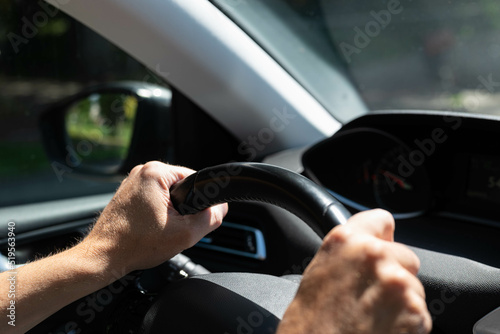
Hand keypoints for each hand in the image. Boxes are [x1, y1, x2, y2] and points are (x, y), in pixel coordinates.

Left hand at [78, 161, 227, 272]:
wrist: (104, 257)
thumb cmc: (135, 244)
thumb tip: (221, 208)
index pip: (194, 178)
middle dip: (184, 208)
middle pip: (181, 187)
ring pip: (167, 195)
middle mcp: (141, 172)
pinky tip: (151, 229)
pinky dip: (157, 214)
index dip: (200, 200)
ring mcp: (131, 183)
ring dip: (170, 212)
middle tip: (173, 227)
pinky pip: (153, 200)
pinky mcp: (126, 195)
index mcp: (155, 172)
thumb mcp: (186, 234)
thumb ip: (211, 218)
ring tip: (160, 230)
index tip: (191, 218)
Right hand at [277, 209, 431, 333]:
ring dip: (400, 300)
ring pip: (412, 286)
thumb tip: (367, 247)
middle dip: (393, 273)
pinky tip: (381, 330)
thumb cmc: (309, 324)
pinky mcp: (416, 313)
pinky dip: (407, 323)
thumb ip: (346, 253)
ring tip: (371, 318)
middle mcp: (375, 255)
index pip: (382, 219)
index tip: (380, 248)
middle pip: (403, 255)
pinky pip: (419, 313)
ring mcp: (398, 284)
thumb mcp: (318, 272)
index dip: (381, 237)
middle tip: (369, 296)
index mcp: (346, 240)